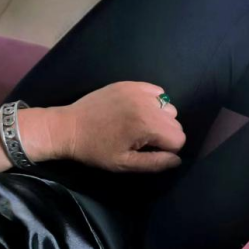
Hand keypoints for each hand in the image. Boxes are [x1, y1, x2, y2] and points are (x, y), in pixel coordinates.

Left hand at [51, 82, 185, 171]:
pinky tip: (137, 110)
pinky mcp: (131, 84)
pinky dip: (153, 102)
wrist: (69, 127)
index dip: (168, 150)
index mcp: (146, 125)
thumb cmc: (96, 150)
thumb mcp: (125, 164)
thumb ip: (155, 163)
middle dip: (164, 134)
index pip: (179, 138)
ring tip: (139, 124)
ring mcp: (139, 91)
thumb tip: (178, 160)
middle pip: (176, 122)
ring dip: (160, 118)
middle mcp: (147, 105)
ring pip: (168, 107)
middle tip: (142, 139)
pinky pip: (157, 92)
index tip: (149, 151)